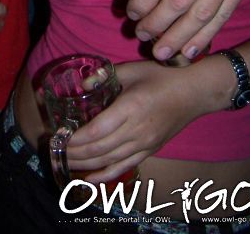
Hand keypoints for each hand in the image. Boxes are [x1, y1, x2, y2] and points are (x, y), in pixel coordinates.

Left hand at [62, 60, 203, 183]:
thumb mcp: (131, 70)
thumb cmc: (162, 76)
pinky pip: (125, 167)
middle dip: (74, 153)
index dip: (75, 139)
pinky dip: (105, 176)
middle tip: (54, 150)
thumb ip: (104, 77)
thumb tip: (82, 85)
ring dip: (85, 165)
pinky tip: (89, 180)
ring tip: (64, 163)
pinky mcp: (150, 150)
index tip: (59, 137)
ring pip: (109, 161)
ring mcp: (145, 143)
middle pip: (99, 149)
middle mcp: (137, 130)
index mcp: (130, 108)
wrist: (194, 92)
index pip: (97, 131)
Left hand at [125, 0, 249, 60]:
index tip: (130, 12)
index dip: (142, 2)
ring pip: (203, 13)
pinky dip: (207, 33)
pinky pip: (225, 12)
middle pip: (179, 2)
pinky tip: (191, 49)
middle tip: (141, 35)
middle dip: (157, 24)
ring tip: (162, 53)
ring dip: (179, 36)